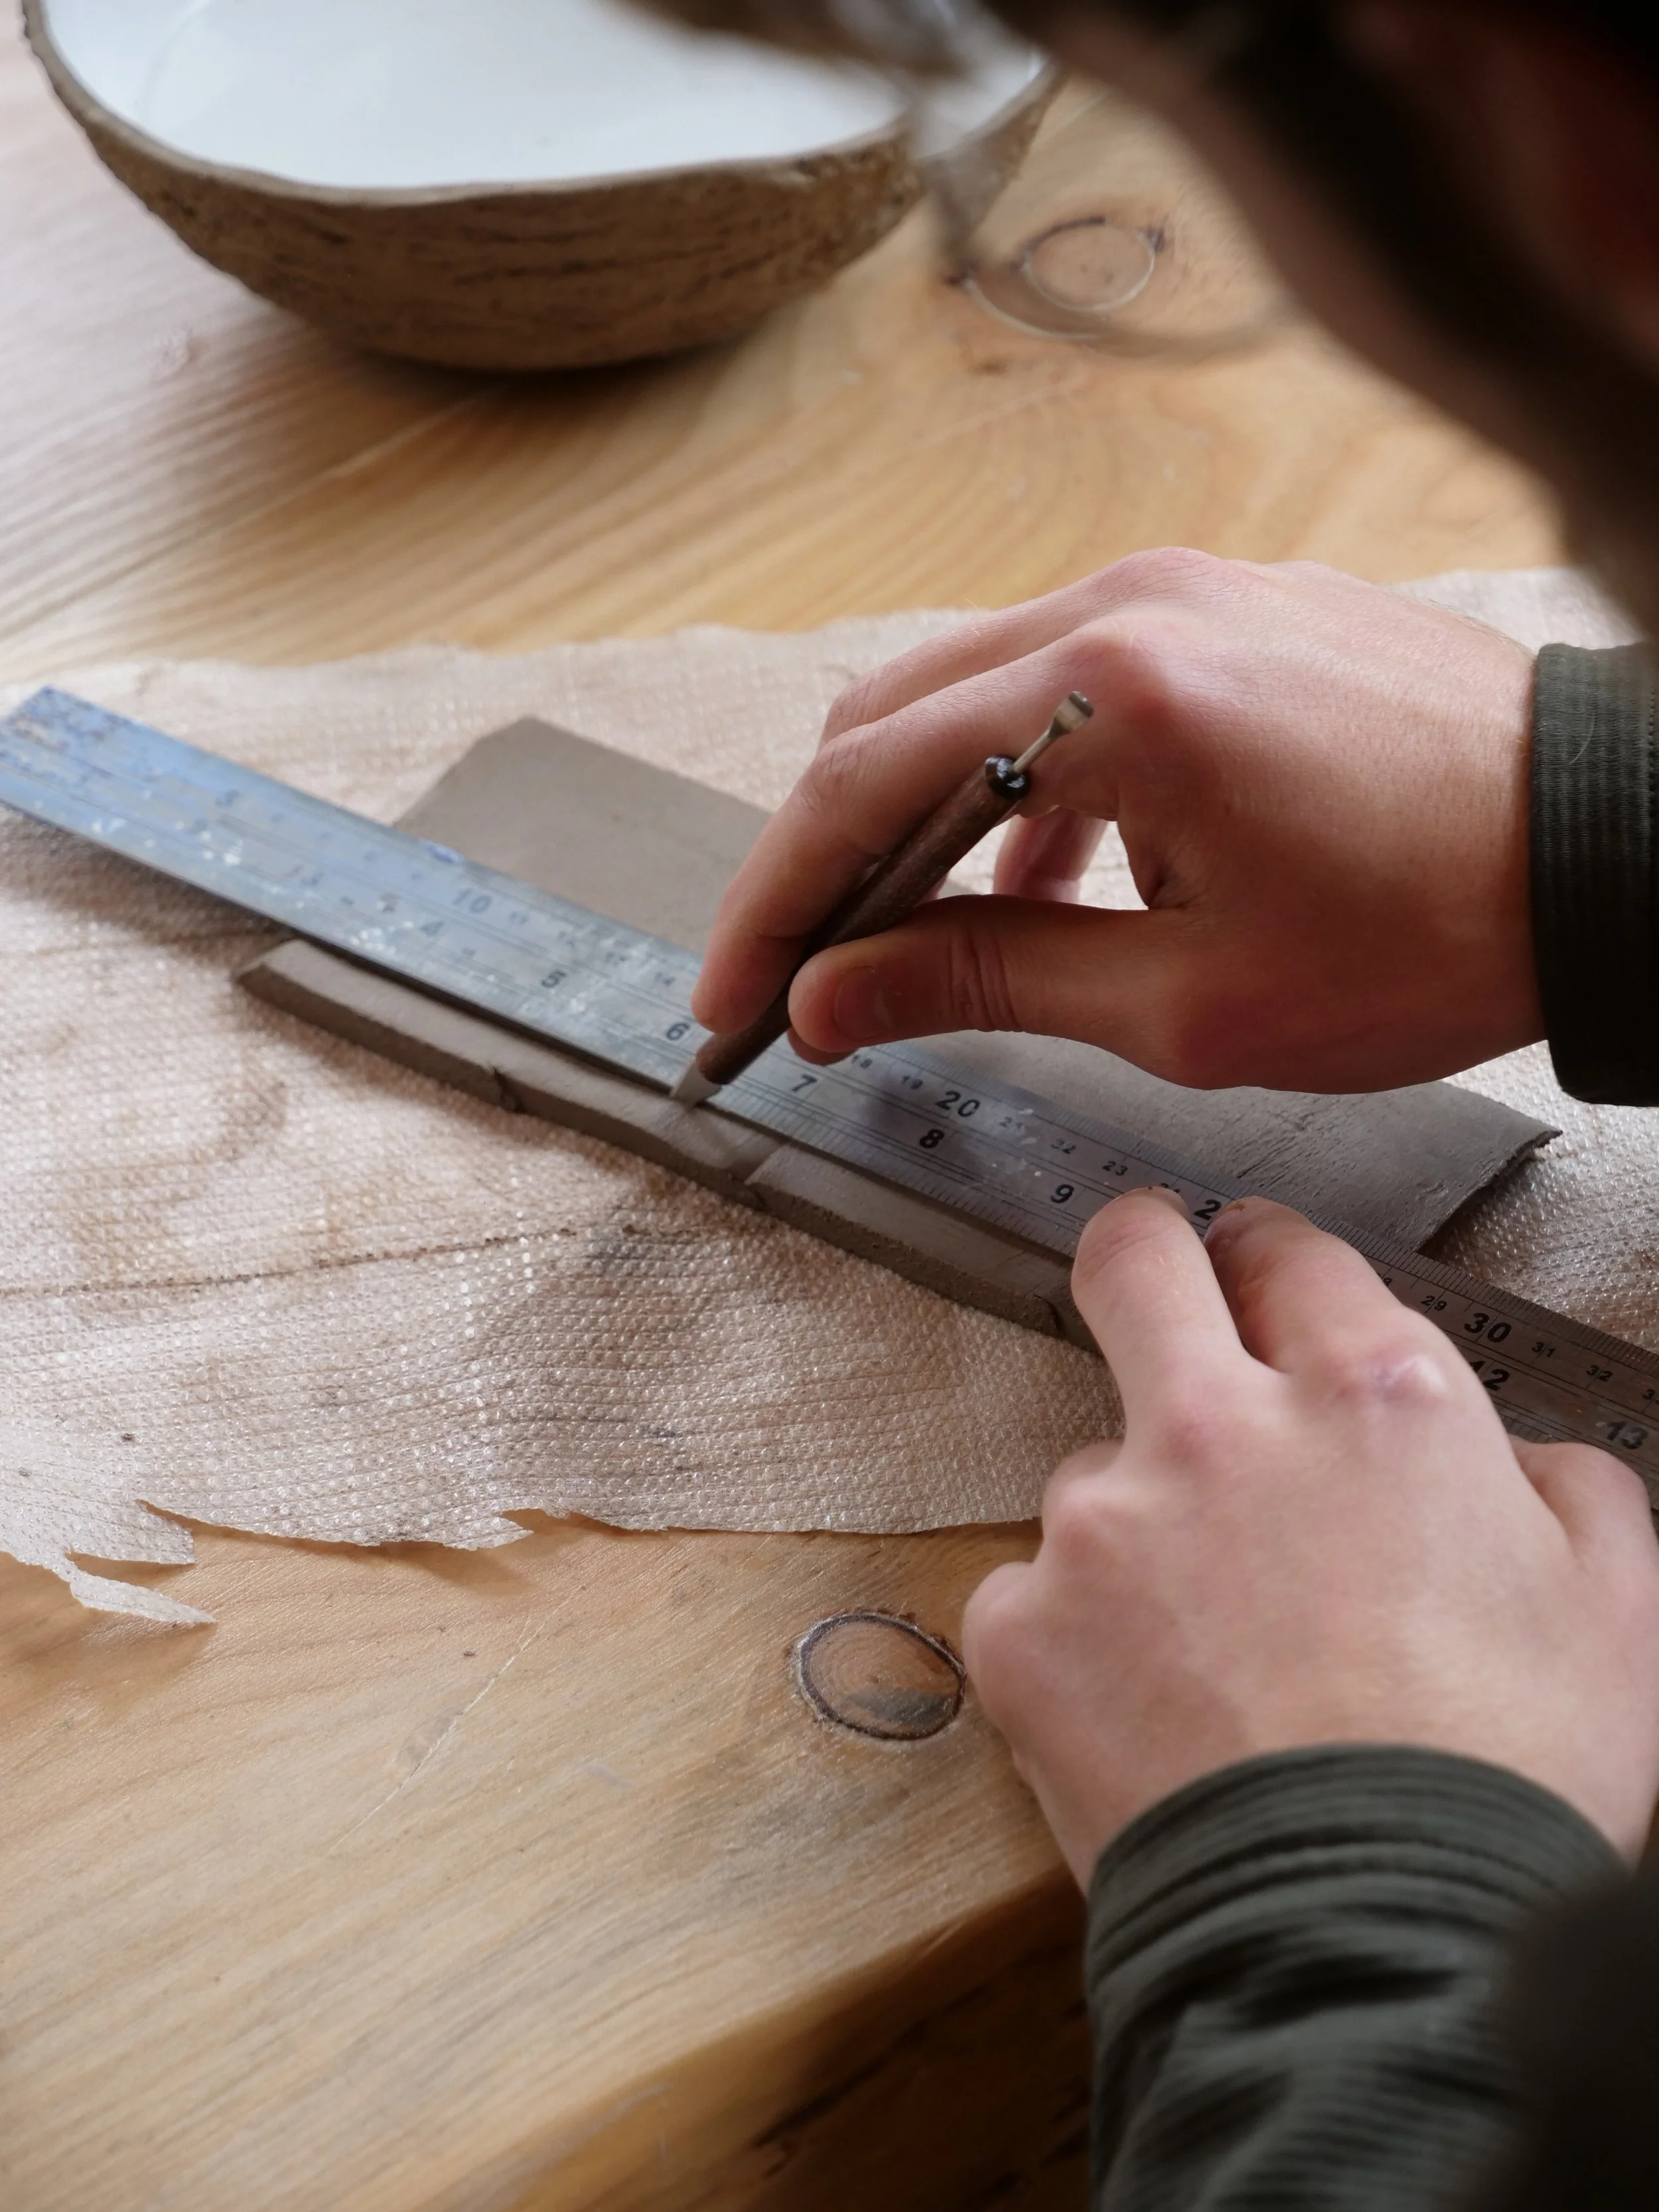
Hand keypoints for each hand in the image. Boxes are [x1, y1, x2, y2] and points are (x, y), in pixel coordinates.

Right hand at [691, 551, 1541, 1090]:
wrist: (1607, 850)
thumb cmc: (1434, 930)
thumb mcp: (1188, 1002)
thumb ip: (986, 983)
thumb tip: (835, 998)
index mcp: (1113, 691)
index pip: (865, 783)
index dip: (777, 901)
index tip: (735, 996)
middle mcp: (1129, 601)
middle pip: (890, 715)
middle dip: (823, 855)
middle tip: (794, 972)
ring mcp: (1180, 586)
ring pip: (970, 690)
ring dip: (919, 817)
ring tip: (911, 946)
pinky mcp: (1224, 604)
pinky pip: (1065, 679)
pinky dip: (1019, 780)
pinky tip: (1044, 883)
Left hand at [962, 1189, 1658, 1877]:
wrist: (1374, 1945)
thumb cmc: (1504, 1784)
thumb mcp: (1617, 1611)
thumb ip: (1563, 1489)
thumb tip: (1513, 1459)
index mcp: (1375, 1402)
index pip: (1289, 1255)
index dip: (1272, 1263)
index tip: (1258, 1280)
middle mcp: (1223, 1429)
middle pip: (1134, 1261)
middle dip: (1143, 1255)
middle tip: (1156, 1284)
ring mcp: (1103, 1521)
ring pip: (1092, 1469)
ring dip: (1137, 1522)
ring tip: (1212, 1650)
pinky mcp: (1020, 1623)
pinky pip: (1036, 1595)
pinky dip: (1079, 1639)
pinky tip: (1151, 1715)